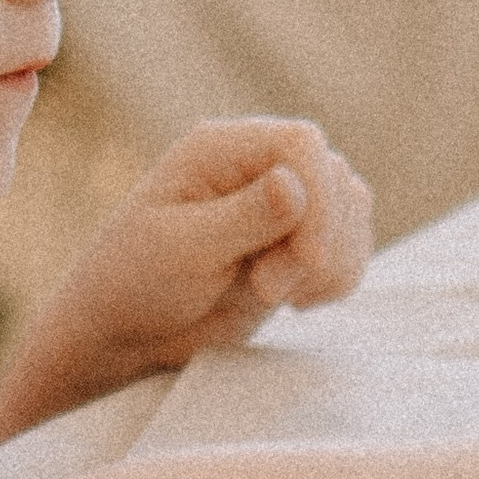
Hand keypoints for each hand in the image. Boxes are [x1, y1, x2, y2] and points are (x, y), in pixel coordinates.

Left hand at [0, 119, 373, 437]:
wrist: (126, 333)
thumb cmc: (134, 283)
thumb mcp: (182, 250)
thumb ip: (243, 217)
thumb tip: (294, 183)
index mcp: (221, 149)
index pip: (303, 144)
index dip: (318, 199)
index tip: (302, 259)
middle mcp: (256, 166)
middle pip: (336, 178)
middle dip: (318, 243)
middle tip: (267, 289)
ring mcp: (281, 206)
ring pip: (351, 211)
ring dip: (329, 263)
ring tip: (272, 294)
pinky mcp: (297, 245)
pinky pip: (352, 247)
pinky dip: (337, 279)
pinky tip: (294, 301)